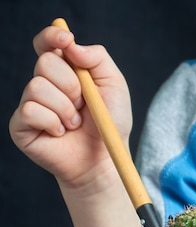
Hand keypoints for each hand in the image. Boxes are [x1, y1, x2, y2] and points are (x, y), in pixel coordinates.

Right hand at [9, 24, 139, 226]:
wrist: (104, 160)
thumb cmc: (110, 125)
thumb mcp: (114, 86)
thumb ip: (97, 58)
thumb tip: (71, 44)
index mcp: (65, 72)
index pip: (48, 44)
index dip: (52, 37)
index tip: (65, 39)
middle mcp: (44, 84)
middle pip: (45, 63)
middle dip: (71, 85)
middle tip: (82, 105)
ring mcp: (30, 104)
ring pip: (38, 87)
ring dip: (65, 108)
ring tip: (74, 123)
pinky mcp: (20, 125)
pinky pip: (30, 111)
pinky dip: (53, 123)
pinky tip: (60, 133)